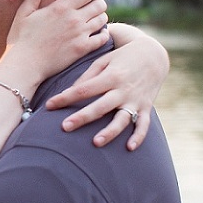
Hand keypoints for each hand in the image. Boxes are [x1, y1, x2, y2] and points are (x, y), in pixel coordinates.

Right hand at [4, 0, 109, 83]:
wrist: (25, 64)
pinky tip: (97, 34)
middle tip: (96, 6)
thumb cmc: (21, 38)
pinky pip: (102, 38)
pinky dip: (102, 34)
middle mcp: (74, 19)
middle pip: (99, 5)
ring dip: (101, 18)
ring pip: (102, 20)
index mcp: (61, 7)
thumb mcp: (25, 12)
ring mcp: (80, 34)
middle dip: (99, 3)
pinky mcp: (82, 49)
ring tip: (97, 19)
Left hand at [45, 29, 168, 150]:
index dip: (65, 98)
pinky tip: (129, 148)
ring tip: (96, 142)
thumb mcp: (103, 60)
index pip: (84, 89)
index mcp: (110, 76)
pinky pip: (144, 124)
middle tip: (65, 127)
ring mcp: (135, 100)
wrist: (153, 54)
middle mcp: (123, 89)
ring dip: (110, 131)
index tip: (49, 106)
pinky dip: (139, 136)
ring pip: (122, 118)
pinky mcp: (147, 107)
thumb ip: (87, 76)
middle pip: (100, 106)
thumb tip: (70, 92)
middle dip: (82, 117)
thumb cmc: (121, 58)